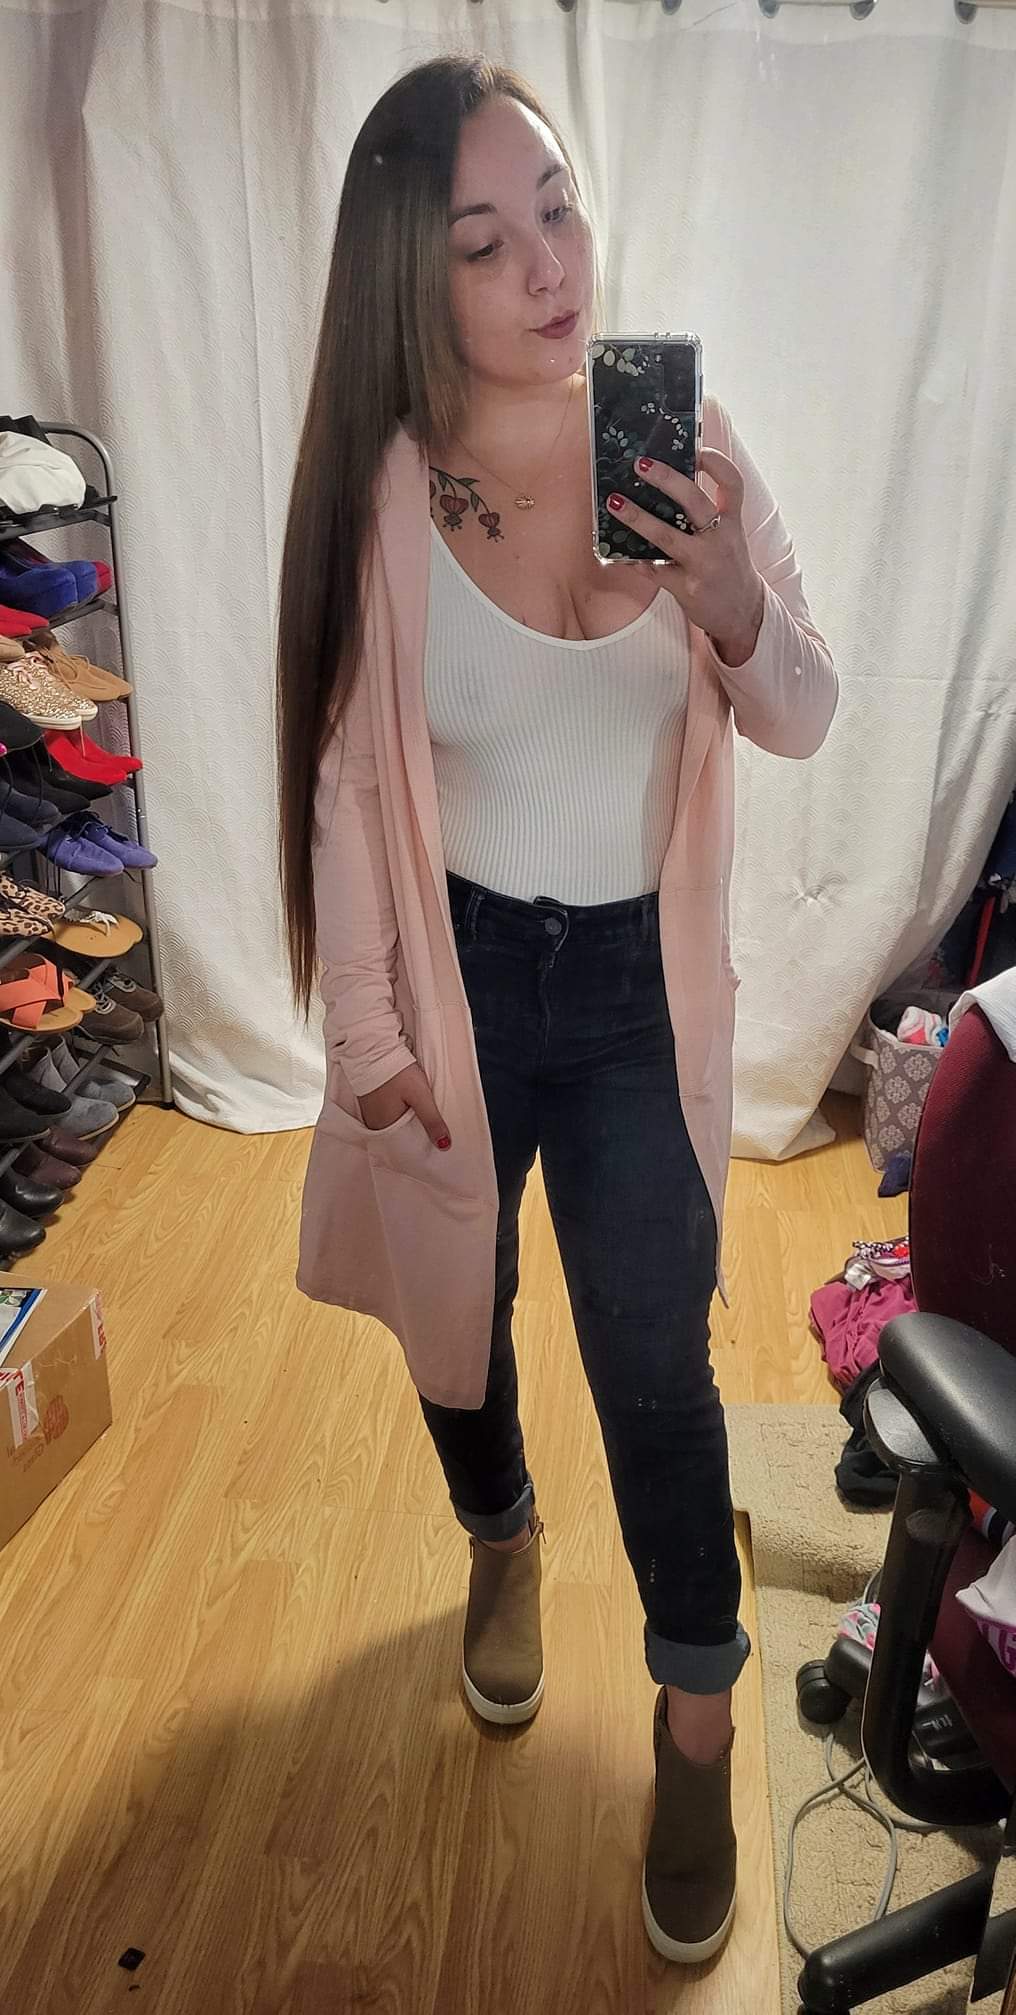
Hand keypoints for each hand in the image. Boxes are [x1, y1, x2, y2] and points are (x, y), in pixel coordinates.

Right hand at [357, 1061, 451, 1148]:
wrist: (373, 1048)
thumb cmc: (395, 1071)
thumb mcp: (420, 1096)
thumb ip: (432, 1120)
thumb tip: (444, 1145)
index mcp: (384, 1127)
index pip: (405, 1146)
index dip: (420, 1144)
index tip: (434, 1142)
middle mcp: (374, 1123)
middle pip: (399, 1136)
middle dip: (415, 1133)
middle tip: (432, 1128)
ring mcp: (370, 1112)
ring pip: (393, 1124)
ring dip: (406, 1121)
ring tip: (421, 1115)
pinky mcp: (370, 1101)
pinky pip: (387, 1113)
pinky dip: (398, 1112)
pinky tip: (407, 1106)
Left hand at [607, 448, 764, 665]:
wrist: (742, 614)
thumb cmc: (728, 568)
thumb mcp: (728, 537)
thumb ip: (707, 515)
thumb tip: (666, 488)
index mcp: (732, 522)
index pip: (733, 483)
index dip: (716, 463)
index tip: (696, 450)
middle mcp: (721, 540)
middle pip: (695, 501)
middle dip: (666, 479)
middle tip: (640, 464)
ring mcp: (704, 565)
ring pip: (667, 536)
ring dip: (638, 518)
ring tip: (615, 503)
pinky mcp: (687, 588)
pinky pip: (653, 571)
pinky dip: (634, 561)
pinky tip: (618, 553)